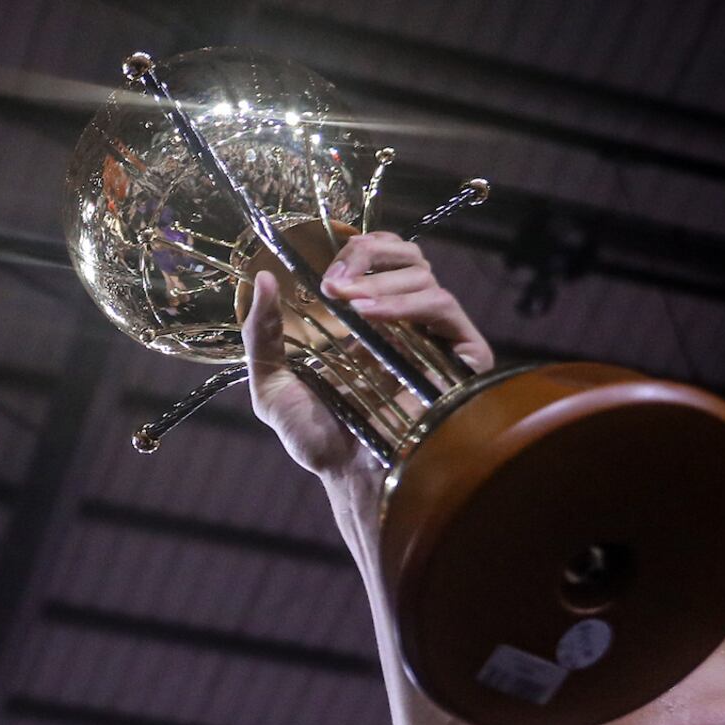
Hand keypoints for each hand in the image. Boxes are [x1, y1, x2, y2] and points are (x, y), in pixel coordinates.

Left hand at [243, 235, 490, 484]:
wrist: (348, 474)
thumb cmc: (315, 436)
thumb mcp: (273, 382)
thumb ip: (261, 334)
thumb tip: (261, 279)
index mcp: (369, 320)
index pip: (383, 258)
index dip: (358, 251)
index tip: (324, 275)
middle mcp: (406, 323)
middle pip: (409, 257)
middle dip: (371, 256)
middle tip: (336, 284)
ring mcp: (436, 339)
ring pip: (426, 279)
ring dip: (385, 284)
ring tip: (352, 305)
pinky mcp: (463, 358)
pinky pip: (447, 311)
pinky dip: (412, 305)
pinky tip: (375, 318)